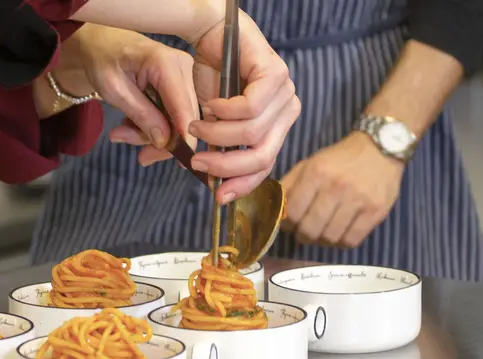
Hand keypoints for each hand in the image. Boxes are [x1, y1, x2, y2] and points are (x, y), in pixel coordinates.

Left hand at [52, 24, 199, 154]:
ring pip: (180, 120)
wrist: (101, 44)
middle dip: (162, 141)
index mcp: (166, 63)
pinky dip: (154, 126)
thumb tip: (163, 141)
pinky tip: (132, 126)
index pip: (183, 107)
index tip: (183, 163)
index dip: (184, 137)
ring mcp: (184, 76)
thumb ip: (140, 114)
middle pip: (185, 117)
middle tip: (140, 157)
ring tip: (122, 135)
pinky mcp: (181, 85)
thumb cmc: (103, 61)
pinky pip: (174, 115)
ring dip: (153, 135)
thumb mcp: (115, 90)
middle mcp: (183, 67)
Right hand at [148, 10, 299, 203]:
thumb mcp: (208, 123)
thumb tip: (203, 179)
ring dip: (217, 135)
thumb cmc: (211, 78)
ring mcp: (285, 93)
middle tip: (198, 160)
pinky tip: (211, 105)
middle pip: (262, 156)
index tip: (217, 195)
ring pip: (253, 134)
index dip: (242, 184)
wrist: (211, 38)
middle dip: (226, 165)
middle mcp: (286, 112)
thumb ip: (210, 149)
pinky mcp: (276, 75)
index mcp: (275, 128)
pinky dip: (224, 111)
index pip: (266, 166)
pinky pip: (251, 107)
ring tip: (196, 124)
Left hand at [280, 132, 404, 247]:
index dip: (287, 224)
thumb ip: (289, 186)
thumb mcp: (308, 164)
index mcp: (316, 173)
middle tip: (305, 232)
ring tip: (323, 232)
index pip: (292, 212)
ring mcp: (358, 200)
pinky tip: (340, 234)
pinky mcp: (376, 211)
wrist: (379, 148)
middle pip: (310, 229)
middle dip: (303, 235)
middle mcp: (336, 187)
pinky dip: (341, 243)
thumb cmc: (339, 159)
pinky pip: (351, 241)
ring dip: (322, 240)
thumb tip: (275, 210)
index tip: (290, 224)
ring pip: (330, 238)